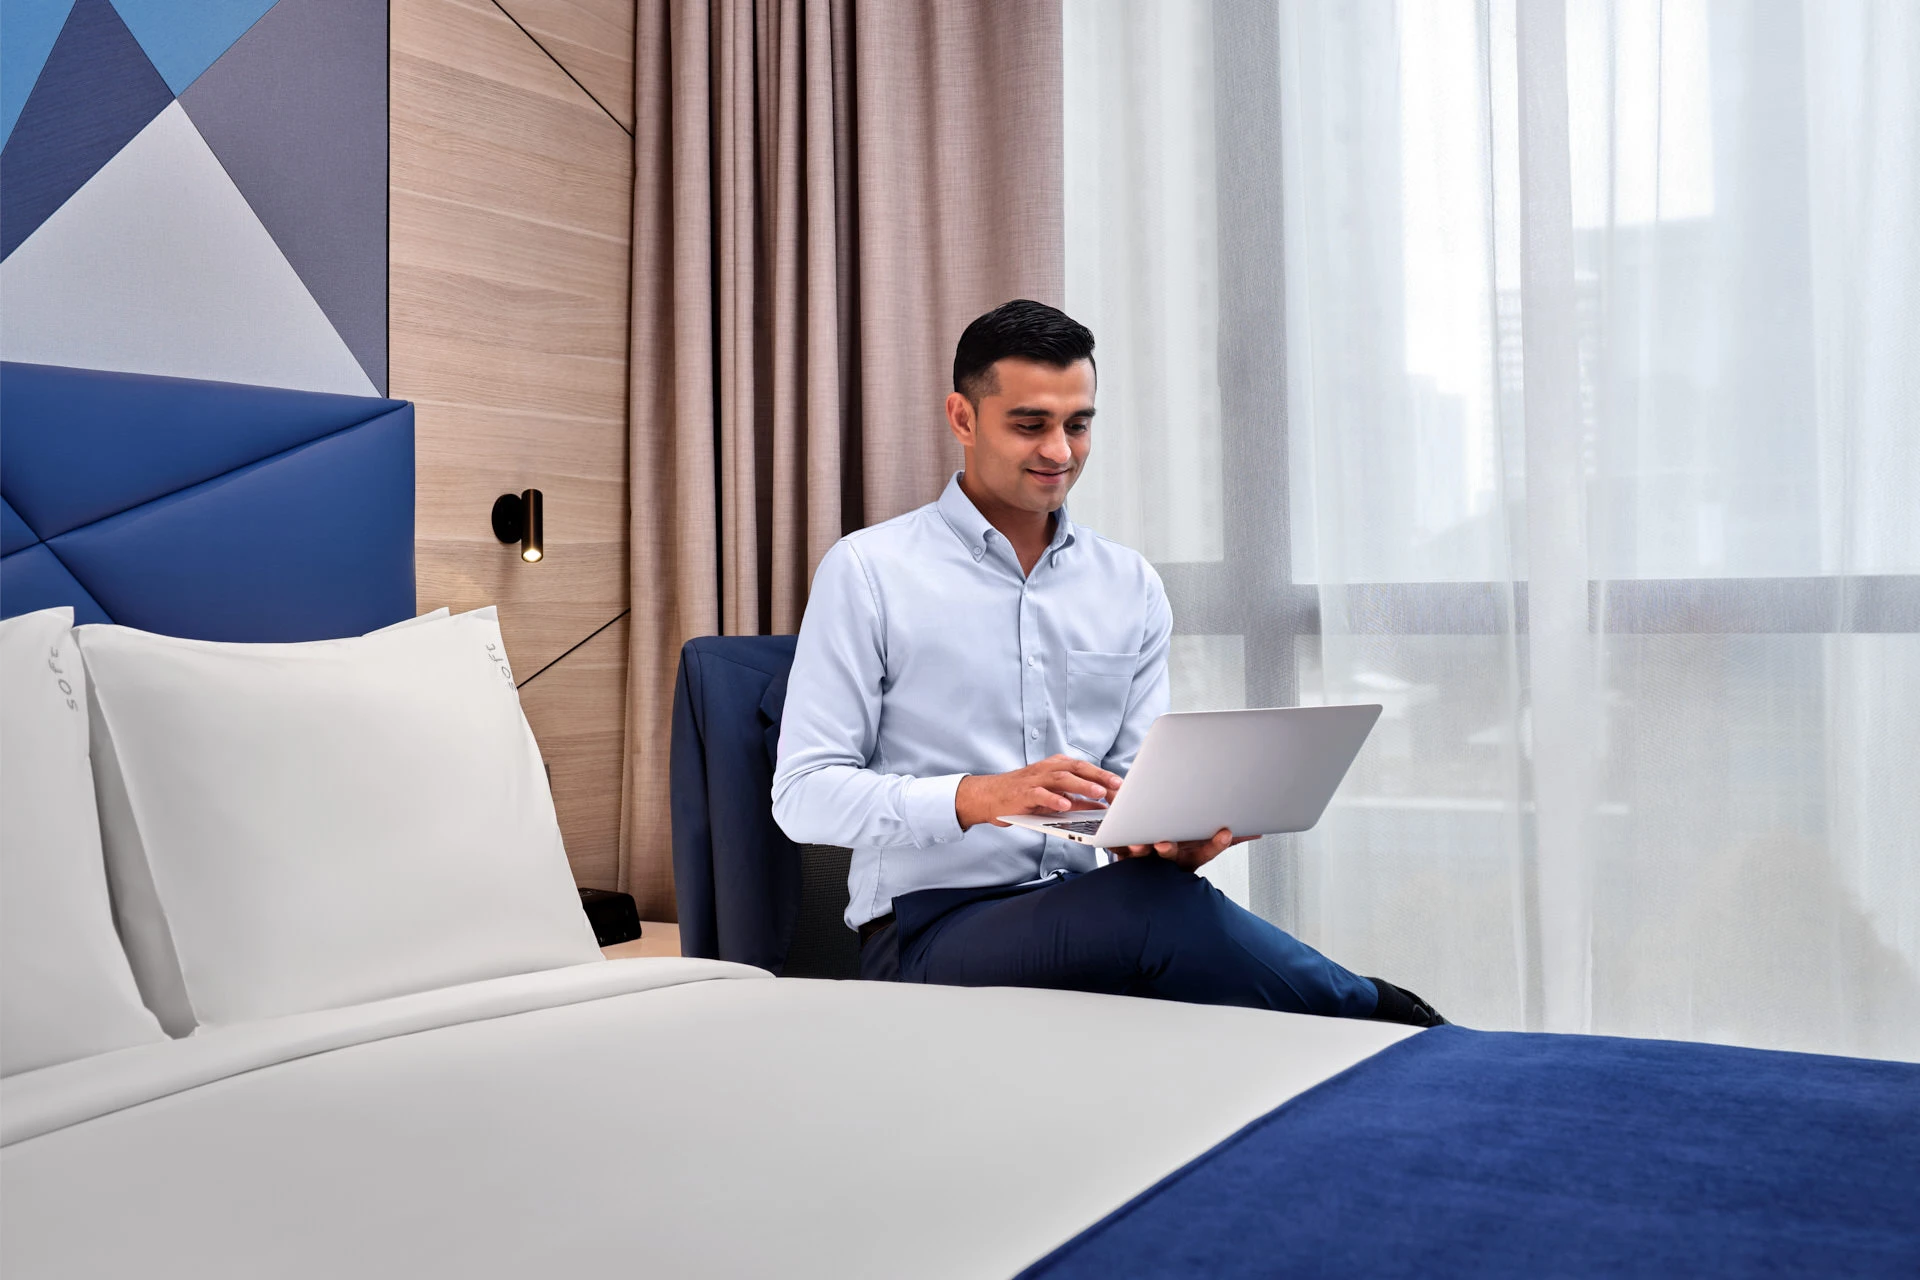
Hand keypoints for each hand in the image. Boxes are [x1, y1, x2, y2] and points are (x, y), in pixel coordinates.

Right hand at [955, 755, 1123, 830]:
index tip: (1123, 784)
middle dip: (1099, 776)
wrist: (989, 796)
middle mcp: (1047, 769)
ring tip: (1098, 793)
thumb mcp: (1053, 798)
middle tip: (1118, 786)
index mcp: (1056, 767)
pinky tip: (1065, 806)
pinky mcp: (1022, 793)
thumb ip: (1076, 801)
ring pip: (1061, 779)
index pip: (1084, 767)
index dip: (1104, 774)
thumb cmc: (1024, 797)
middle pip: (1077, 768)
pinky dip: (1054, 799)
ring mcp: (1034, 780)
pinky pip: (1040, 794)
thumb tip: (1102, 807)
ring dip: (1082, 785)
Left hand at [1112, 828, 1253, 872]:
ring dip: (1138, 850)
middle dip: (1169, 850)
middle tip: (1164, 844)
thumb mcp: (1201, 849)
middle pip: (1171, 856)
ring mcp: (1146, 860)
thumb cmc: (1177, 854)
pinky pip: (1119, 850)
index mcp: (1189, 857)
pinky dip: (1113, 842)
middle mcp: (1168, 861)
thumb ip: (1227, 842)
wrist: (1140, 882)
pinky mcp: (1125, 855)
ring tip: (1136, 845)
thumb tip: (1257, 832)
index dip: (1215, 845)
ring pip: (1143, 856)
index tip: (1225, 832)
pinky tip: (1110, 833)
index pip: (1205, 853)